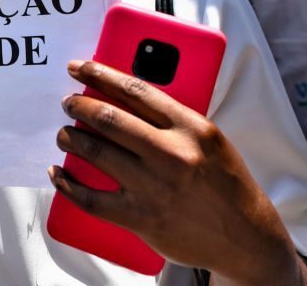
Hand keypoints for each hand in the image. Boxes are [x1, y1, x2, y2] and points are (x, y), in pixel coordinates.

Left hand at [49, 61, 305, 285]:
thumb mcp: (209, 140)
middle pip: (110, 119)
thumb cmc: (225, 185)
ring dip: (70, 139)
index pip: (136, 90)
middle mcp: (172, 154)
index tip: (80, 67)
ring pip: (96, 153)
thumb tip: (126, 99)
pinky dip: (68, 184)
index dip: (101, 74)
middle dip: (79, 106)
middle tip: (68, 102)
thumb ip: (173, 120)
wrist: (247, 238)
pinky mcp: (142, 217)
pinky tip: (59, 174)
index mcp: (191, 128)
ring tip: (64, 134)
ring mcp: (154, 186)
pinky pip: (92, 199)